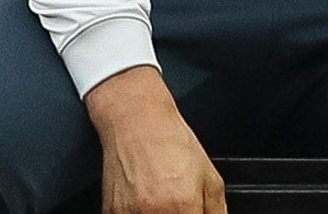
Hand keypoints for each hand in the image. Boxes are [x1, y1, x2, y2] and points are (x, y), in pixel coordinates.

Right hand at [84, 66, 228, 212]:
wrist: (137, 122)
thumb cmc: (172, 143)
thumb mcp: (210, 176)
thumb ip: (217, 210)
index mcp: (183, 205)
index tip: (195, 213)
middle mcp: (153, 213)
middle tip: (180, 206)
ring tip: (162, 200)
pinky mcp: (110, 213)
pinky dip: (140, 213)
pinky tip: (145, 201)